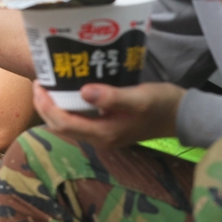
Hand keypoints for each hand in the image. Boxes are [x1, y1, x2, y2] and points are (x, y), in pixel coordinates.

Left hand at [32, 81, 183, 148]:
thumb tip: (83, 92)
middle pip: (59, 126)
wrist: (182, 116)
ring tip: (47, 86)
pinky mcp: (106, 129)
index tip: (39, 84)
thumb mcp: (138, 97)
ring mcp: (102, 136)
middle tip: (38, 82)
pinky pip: (77, 121)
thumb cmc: (161, 104)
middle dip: (43, 106)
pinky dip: (65, 108)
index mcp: (103, 133)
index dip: (46, 105)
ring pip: (66, 125)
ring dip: (52, 108)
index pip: (62, 123)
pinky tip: (65, 93)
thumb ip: (112, 97)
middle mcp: (99, 139)